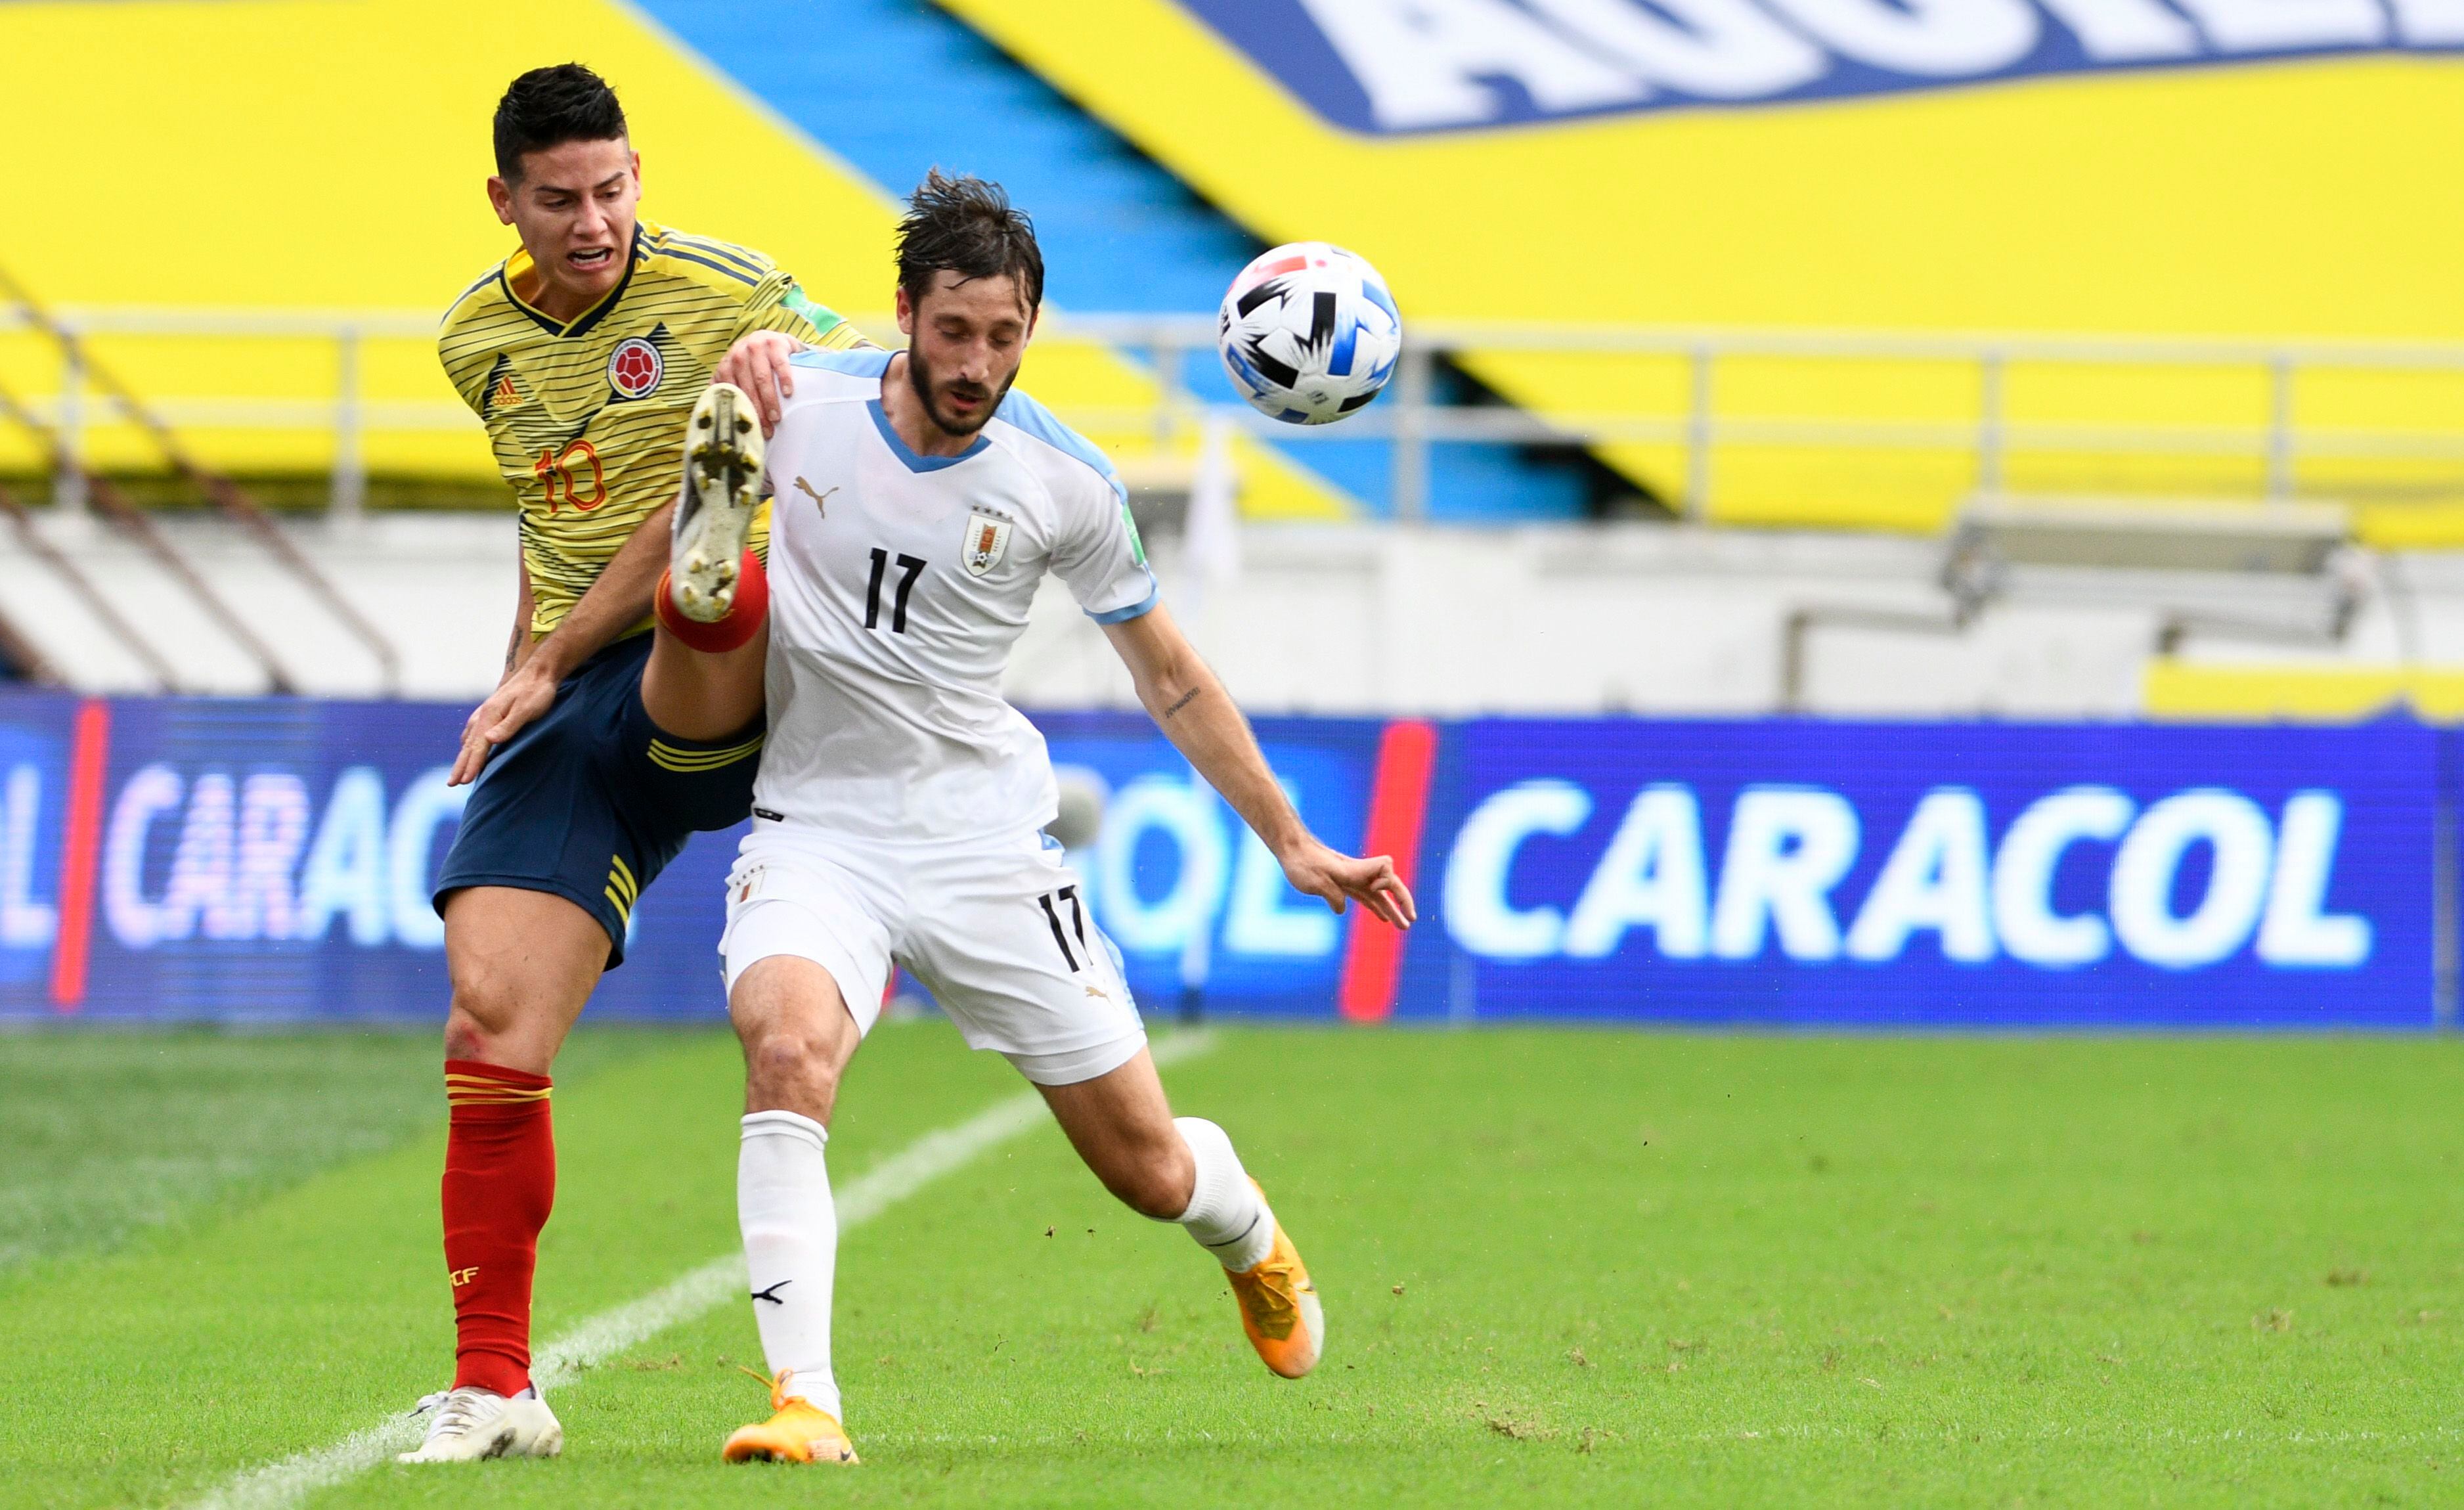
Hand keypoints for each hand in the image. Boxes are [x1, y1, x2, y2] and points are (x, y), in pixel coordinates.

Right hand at [451, 660, 558, 785]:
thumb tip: (489, 740)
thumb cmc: (537, 692)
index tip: (464, 781)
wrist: (540, 671)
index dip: (471, 765)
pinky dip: (469, 744)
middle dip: (460, 765)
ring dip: (463, 756)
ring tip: (458, 772)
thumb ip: (509, 725)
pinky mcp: (491, 711)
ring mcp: (486, 712)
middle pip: (469, 745)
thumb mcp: (527, 709)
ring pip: (469, 739)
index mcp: (490, 716)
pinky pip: (474, 732)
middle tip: (451, 783)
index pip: (478, 746)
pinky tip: (468, 747)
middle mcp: (483, 714)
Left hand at [714, 331, 804, 435]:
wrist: (774, 339)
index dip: (739, 410)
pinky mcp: (776, 343)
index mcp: (727, 364)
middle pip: (747, 387)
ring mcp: (757, 346)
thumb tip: (712, 407)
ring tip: (776, 418)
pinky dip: (784, 379)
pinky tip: (787, 393)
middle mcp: (739, 354)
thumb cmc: (755, 362)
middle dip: (757, 411)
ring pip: (762, 378)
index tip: (749, 427)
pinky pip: (780, 364)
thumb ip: (725, 385)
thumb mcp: (737, 371)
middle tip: (766, 430)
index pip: (730, 391)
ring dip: (769, 400)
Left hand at [1278, 837, 1417, 929]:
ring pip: (1378, 895)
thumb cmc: (1302, 862)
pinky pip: (1366, 897)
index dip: (1388, 881)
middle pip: (1388, 885)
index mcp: (1355, 869)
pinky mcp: (1343, 884)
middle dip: (1402, 901)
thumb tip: (1342, 909)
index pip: (1386, 868)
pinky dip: (1376, 907)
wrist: (1290, 849)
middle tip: (1411, 920)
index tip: (1377, 890)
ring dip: (1392, 909)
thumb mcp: (1315, 881)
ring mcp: (1352, 879)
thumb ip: (1332, 895)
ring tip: (1404, 927)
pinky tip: (1383, 918)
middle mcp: (1358, 873)